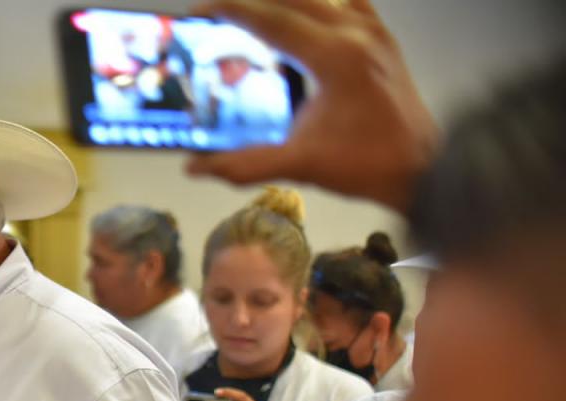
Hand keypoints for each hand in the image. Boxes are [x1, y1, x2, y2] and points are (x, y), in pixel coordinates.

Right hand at [186, 0, 438, 212]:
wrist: (421, 168)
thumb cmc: (366, 164)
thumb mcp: (300, 164)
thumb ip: (244, 165)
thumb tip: (195, 168)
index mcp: (334, 57)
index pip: (271, 19)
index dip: (229, 10)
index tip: (198, 11)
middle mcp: (355, 32)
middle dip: (249, 1)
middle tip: (215, 13)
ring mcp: (372, 29)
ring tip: (251, 13)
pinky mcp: (381, 36)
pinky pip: (345, 0)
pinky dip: (317, 2)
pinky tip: (300, 13)